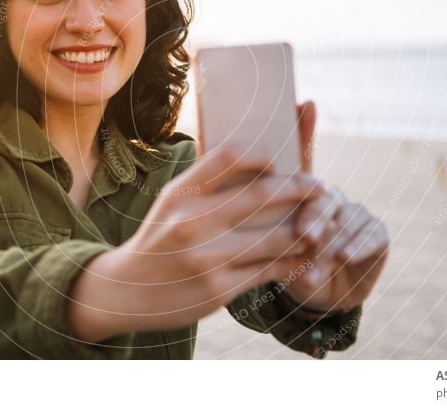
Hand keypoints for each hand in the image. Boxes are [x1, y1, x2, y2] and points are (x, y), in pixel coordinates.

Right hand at [68, 141, 324, 341]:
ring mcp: (205, 257)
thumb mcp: (171, 202)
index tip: (279, 162)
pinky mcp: (218, 289)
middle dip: (301, 188)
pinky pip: (268, 270)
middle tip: (320, 187)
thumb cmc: (159, 238)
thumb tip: (253, 156)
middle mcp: (191, 221)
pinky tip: (303, 255)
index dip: (263, 155)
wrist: (125, 291)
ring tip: (319, 224)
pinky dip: (291, 262)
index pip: (230, 156)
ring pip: (274, 237)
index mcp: (181, 193)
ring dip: (305, 230)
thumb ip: (206, 181)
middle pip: (262, 194)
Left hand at [285, 186, 388, 312]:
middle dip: (318, 217)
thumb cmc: (299, 272)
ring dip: (335, 243)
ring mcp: (358, 215)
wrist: (325, 295)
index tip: (300, 234)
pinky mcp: (379, 232)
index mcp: (308, 199)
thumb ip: (290, 249)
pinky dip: (361, 245)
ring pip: (350, 217)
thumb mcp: (289, 264)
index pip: (306, 193)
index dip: (306, 212)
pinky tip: (346, 257)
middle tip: (307, 238)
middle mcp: (335, 201)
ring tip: (324, 264)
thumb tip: (295, 241)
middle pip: (330, 198)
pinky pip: (374, 232)